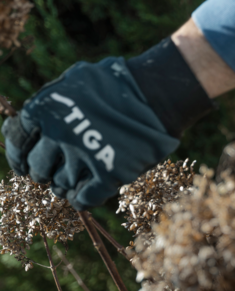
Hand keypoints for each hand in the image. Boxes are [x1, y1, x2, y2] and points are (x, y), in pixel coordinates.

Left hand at [2, 38, 212, 209]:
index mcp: (46, 111)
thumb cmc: (114, 87)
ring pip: (62, 185)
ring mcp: (85, 157)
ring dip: (64, 187)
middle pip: (39, 168)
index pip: (18, 142)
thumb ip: (51, 106)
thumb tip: (32, 129)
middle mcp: (60, 135)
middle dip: (43, 174)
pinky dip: (82, 200)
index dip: (19, 157)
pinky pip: (86, 198)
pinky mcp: (109, 174)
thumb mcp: (72, 84)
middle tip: (52, 175)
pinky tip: (84, 198)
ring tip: (72, 185)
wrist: (155, 96)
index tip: (23, 167)